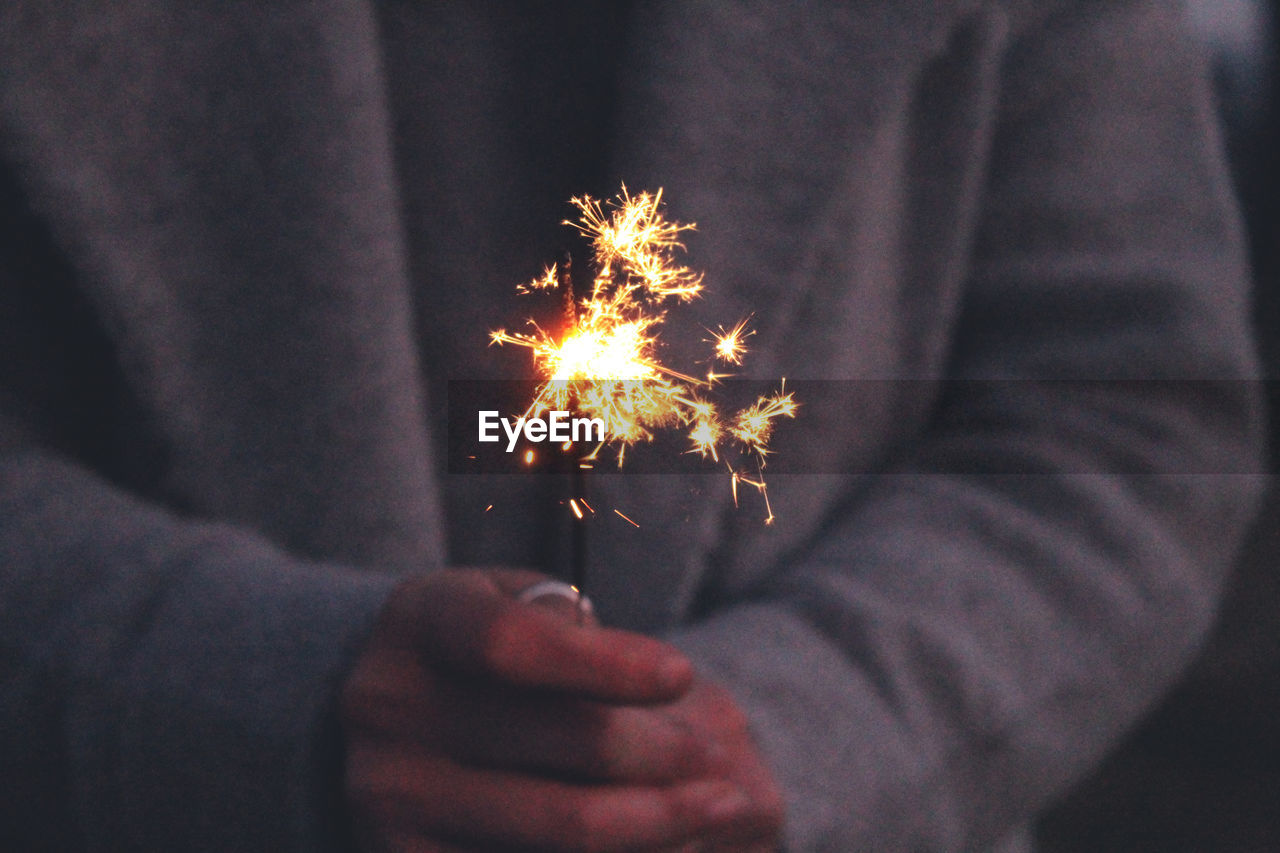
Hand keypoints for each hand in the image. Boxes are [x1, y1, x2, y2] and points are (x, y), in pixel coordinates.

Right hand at [340, 568, 775, 850]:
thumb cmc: (480, 649)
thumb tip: (653, 678)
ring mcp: (391, 796)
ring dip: (661, 820)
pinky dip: (623, 851)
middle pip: (562, 745)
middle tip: (720, 759)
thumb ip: (565, 620)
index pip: (515, 645)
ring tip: (720, 804)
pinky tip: (668, 840)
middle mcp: (388, 709)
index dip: (607, 664)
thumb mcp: (510, 601)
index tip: (682, 674)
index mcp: (420, 622)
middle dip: (665, 754)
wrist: (392, 716)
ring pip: (563, 830)